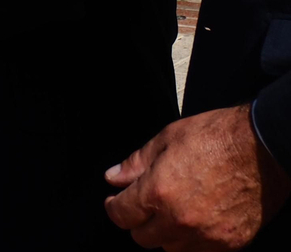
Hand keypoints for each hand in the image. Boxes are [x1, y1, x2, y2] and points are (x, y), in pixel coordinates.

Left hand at [105, 105, 290, 249]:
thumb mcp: (166, 139)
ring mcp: (207, 235)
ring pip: (171, 248)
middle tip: (145, 204)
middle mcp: (180, 220)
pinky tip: (196, 219)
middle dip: (139, 221)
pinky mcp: (230, 243)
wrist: (263, 148)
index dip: (115, 206)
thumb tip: (113, 178)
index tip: (117, 200)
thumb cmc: (217, 137)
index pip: (121, 216)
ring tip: (174, 209)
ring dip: (166, 233)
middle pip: (143, 238)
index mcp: (158, 192)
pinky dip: (193, 239)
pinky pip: (201, 251)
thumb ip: (135, 163)